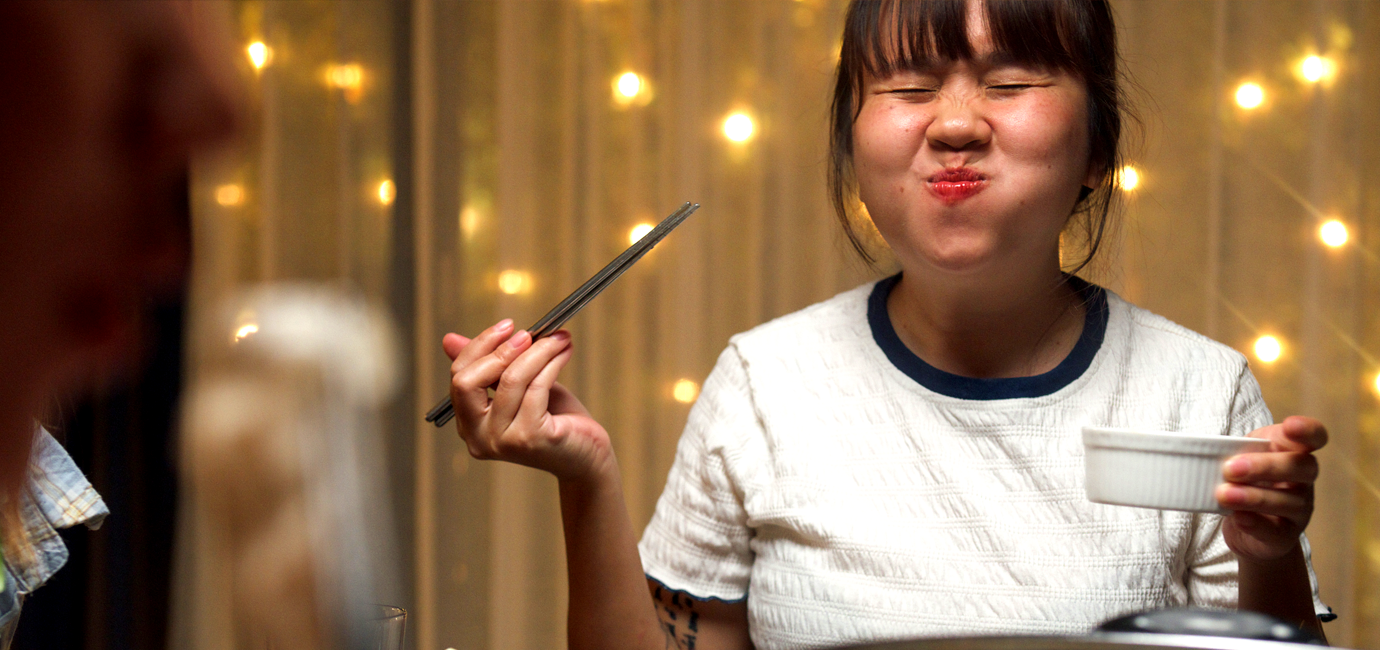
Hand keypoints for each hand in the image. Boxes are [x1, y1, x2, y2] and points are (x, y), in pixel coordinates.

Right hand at [443, 320, 612, 482]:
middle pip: (469, 382)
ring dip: (537, 351)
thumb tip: (449, 339)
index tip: (507, 326)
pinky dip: (552, 362)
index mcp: (469, 425)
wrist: (586, 455)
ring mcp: (502, 441)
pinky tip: (564, 352)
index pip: (459, 377)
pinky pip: (536, 387)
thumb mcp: (517, 387)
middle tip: (528, 334)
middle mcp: (478, 437)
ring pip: (510, 379)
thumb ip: (488, 366)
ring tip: (558, 338)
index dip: (480, 347)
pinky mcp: (530, 438)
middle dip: (500, 350)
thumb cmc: (553, 418)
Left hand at [1217, 416, 1326, 561]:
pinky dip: (1255, 523)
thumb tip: (1207, 447)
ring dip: (1253, 496)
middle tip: (1229, 469)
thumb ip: (1235, 450)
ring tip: (1223, 494)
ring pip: (1287, 501)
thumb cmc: (1247, 482)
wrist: (1250, 529)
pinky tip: (1238, 518)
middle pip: (1300, 467)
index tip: (1290, 425)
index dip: (1308, 430)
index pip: (1314, 437)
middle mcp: (1303, 481)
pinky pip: (1275, 531)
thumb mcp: (1242, 458)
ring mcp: (1299, 510)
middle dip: (1265, 466)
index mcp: (1294, 454)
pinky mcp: (1285, 536)